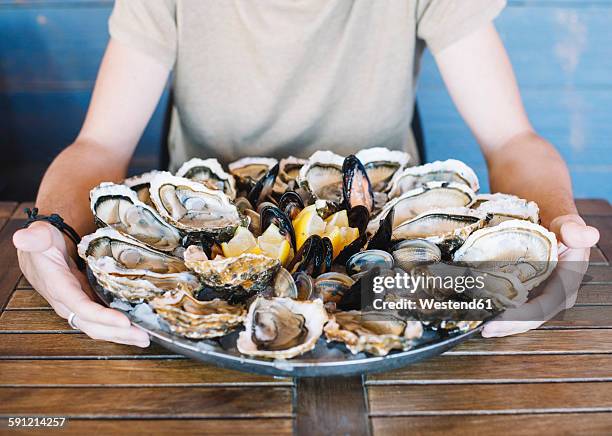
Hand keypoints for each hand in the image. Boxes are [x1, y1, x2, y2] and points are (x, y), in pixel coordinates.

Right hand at [13, 222, 149, 346]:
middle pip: (93, 325)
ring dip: (121, 334)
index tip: (124, 321)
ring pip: (98, 326)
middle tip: (144, 337)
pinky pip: (101, 320)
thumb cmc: (42, 242)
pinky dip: (118, 327)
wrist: (38, 249)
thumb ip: (34, 238)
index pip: (81, 307)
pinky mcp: (86, 302)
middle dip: (118, 333)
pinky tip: (136, 328)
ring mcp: (77, 304)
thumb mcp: (39, 236)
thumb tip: (22, 238)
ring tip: (144, 339)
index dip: (102, 317)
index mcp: (58, 287)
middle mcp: (67, 302)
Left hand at [482, 214, 599, 336]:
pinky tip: (481, 311)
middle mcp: (553, 295)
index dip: (521, 318)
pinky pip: (511, 305)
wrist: (551, 221)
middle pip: (529, 318)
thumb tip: (584, 235)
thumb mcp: (567, 224)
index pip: (543, 308)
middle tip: (484, 328)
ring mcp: (538, 295)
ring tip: (478, 324)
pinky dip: (496, 310)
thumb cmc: (560, 226)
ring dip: (500, 323)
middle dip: (507, 326)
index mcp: (566, 285)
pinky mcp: (525, 291)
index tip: (499, 320)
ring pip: (519, 316)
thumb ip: (573, 230)